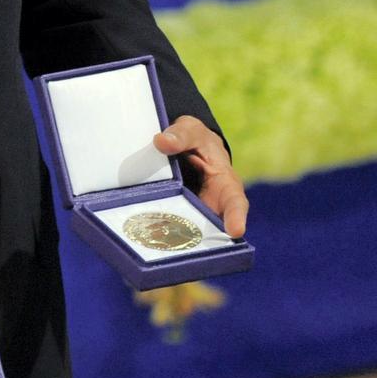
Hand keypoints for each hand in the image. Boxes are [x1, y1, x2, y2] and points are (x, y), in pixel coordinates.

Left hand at [154, 116, 248, 236]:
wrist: (183, 150)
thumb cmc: (195, 140)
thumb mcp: (191, 131)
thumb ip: (181, 135)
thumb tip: (162, 142)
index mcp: (226, 185)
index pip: (236, 203)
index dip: (237, 217)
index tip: (235, 230)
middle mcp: (212, 207)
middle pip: (209, 230)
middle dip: (199, 241)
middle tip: (185, 247)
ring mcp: (192, 217)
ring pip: (185, 235)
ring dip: (172, 242)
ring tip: (158, 246)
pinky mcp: (173, 219)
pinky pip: (166, 230)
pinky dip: (156, 235)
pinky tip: (139, 237)